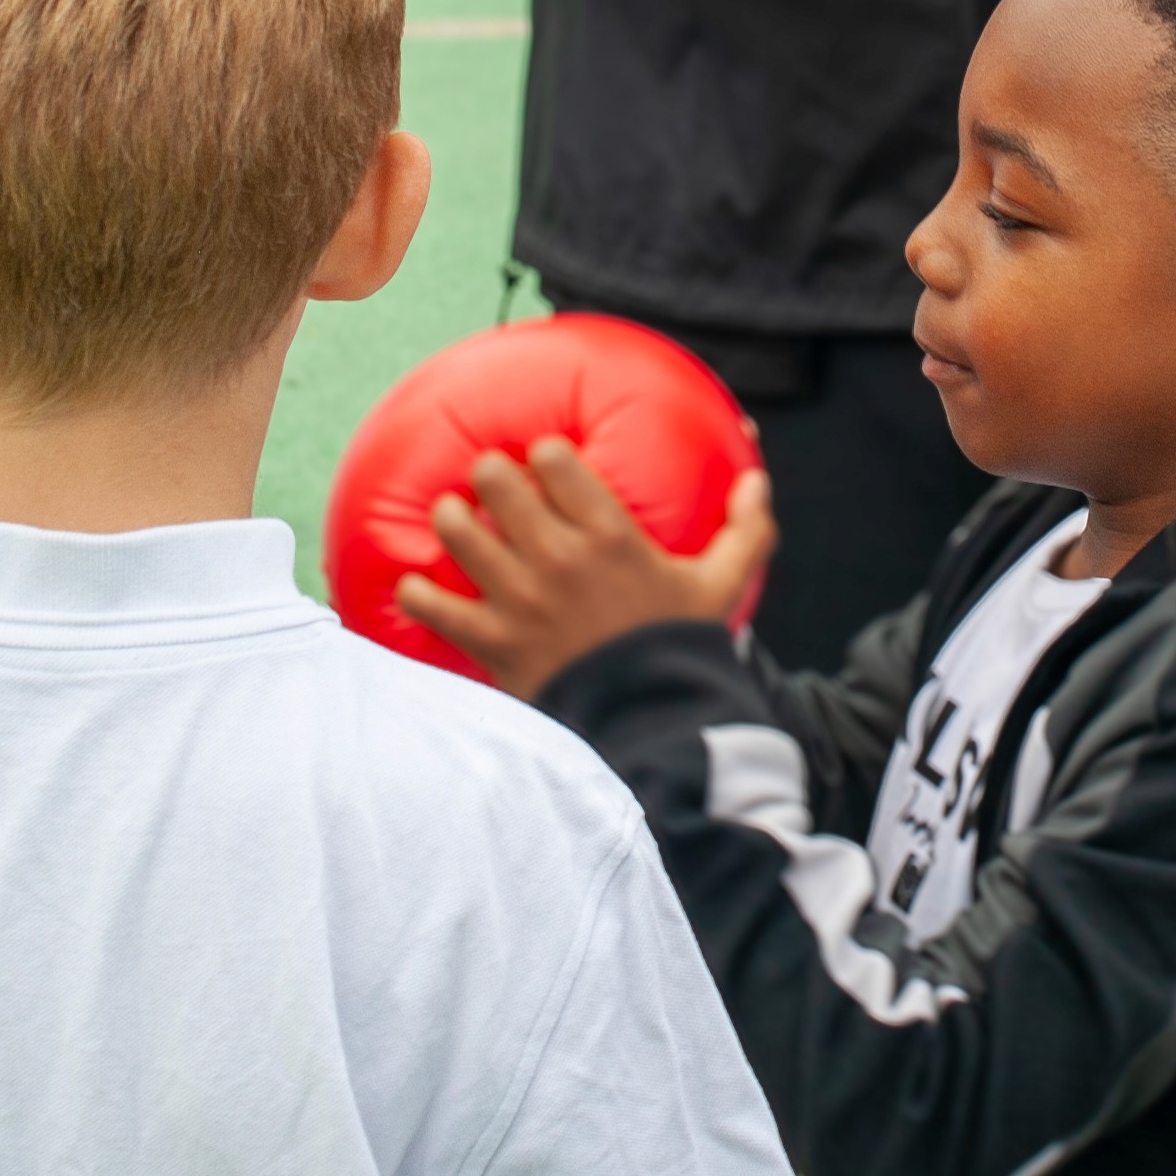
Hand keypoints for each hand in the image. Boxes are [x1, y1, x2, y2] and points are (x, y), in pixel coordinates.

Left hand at [403, 437, 777, 700]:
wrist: (652, 723)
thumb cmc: (684, 646)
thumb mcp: (723, 585)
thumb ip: (746, 528)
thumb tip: (759, 475)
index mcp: (610, 535)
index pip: (553, 458)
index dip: (543, 453)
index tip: (545, 462)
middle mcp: (557, 558)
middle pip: (494, 480)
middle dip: (490, 473)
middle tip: (494, 483)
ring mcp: (519, 600)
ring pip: (456, 530)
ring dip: (450, 518)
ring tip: (456, 520)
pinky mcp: (491, 642)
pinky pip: (431, 605)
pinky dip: (417, 592)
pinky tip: (418, 585)